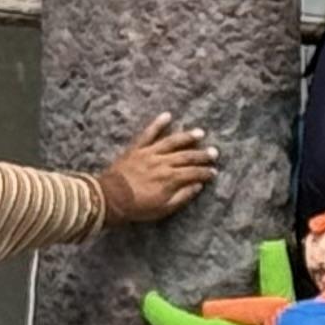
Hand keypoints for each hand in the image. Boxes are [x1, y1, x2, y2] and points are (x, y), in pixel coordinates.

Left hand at [95, 117, 219, 225]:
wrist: (110, 198)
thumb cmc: (138, 207)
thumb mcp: (164, 208)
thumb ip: (182, 196)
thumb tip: (197, 186)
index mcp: (171, 178)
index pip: (194, 173)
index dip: (206, 172)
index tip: (214, 172)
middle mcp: (163, 162)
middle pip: (187, 156)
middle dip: (202, 155)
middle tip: (214, 153)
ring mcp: (149, 153)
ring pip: (172, 142)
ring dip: (187, 137)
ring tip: (200, 133)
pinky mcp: (137, 149)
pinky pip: (148, 133)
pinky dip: (158, 123)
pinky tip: (167, 115)